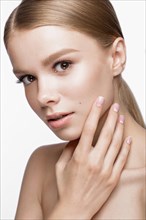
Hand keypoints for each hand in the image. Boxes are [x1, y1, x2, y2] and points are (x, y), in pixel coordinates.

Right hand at [55, 97, 130, 218]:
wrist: (75, 210)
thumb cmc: (66, 187)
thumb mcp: (61, 166)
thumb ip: (68, 149)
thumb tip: (77, 137)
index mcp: (80, 156)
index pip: (89, 128)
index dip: (95, 112)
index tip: (99, 101)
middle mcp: (94, 161)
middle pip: (106, 133)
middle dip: (112, 116)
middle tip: (115, 106)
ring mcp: (106, 170)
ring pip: (116, 143)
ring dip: (120, 128)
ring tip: (122, 117)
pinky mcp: (113, 178)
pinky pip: (122, 159)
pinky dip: (127, 147)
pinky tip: (129, 138)